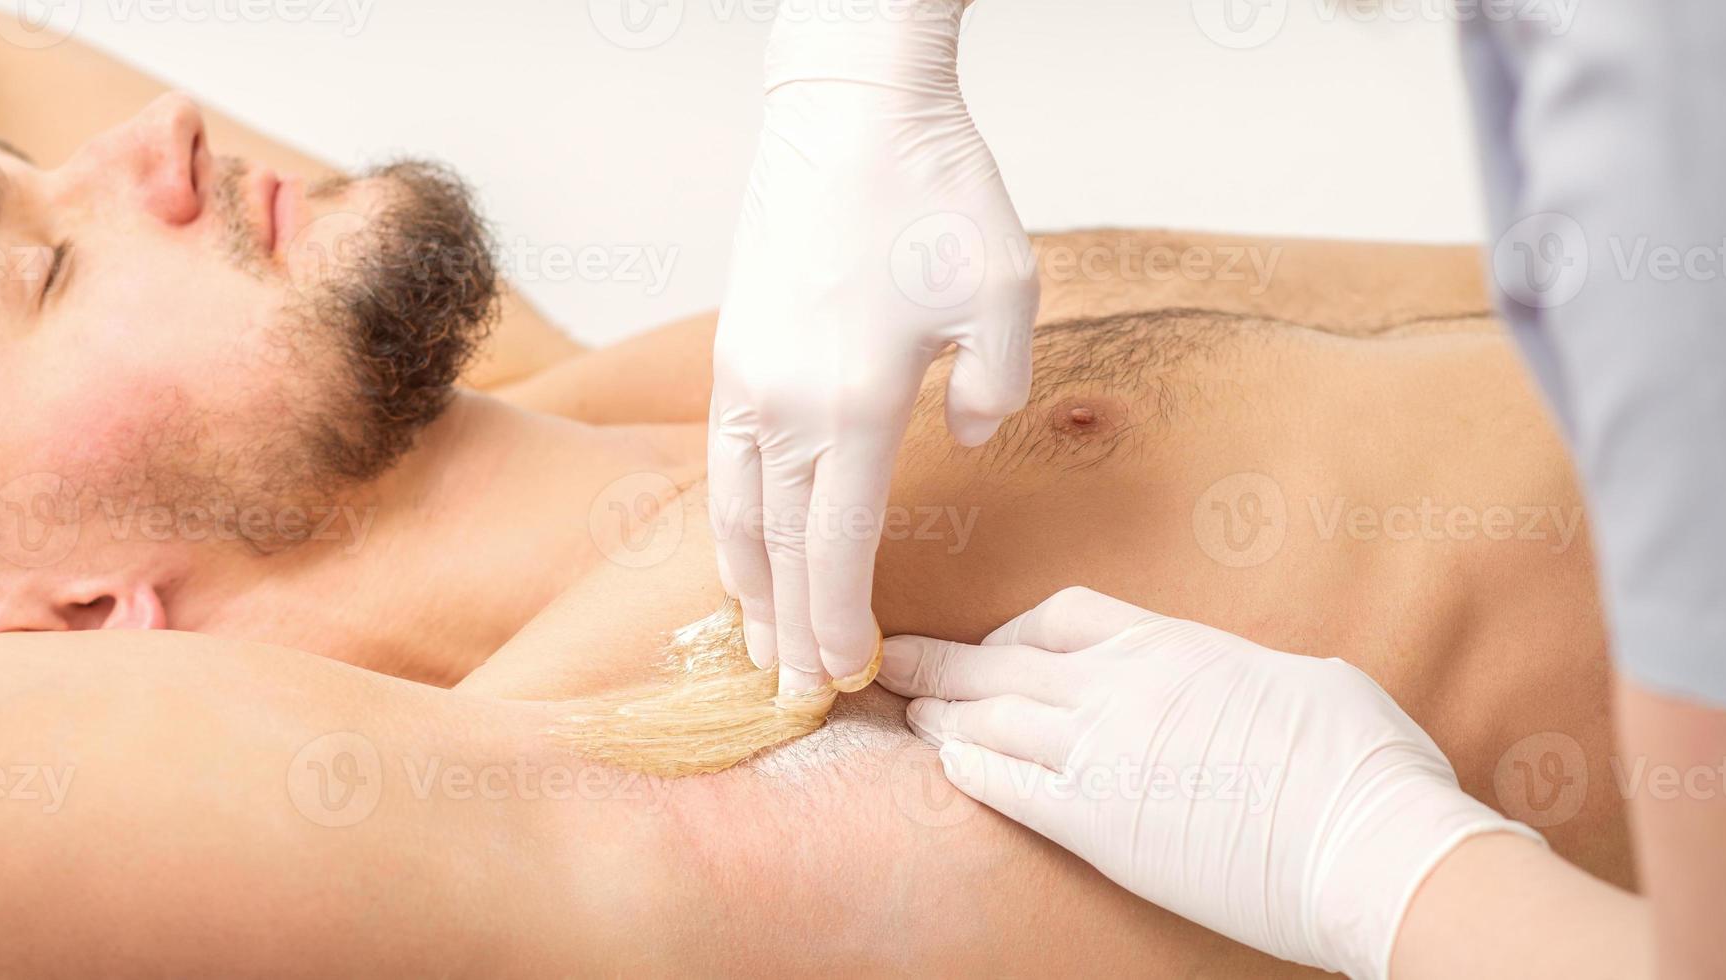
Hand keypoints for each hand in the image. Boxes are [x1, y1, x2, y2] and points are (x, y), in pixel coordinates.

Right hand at [711, 0, 1037, 692]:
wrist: (847, 111)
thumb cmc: (934, 191)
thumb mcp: (1005, 290)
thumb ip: (996, 387)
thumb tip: (968, 436)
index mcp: (857, 407)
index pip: (836, 550)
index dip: (838, 624)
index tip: (846, 676)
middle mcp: (787, 408)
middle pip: (779, 551)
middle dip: (791, 631)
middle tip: (800, 694)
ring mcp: (748, 380)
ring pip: (735, 513)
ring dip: (748, 589)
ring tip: (758, 645)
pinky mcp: (733, 351)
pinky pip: (721, 463)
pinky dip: (727, 522)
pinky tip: (740, 548)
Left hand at [877, 587, 1540, 979]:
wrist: (1371, 843)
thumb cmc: (1365, 766)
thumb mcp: (1307, 683)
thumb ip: (1249, 676)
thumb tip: (1251, 686)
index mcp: (1176, 645)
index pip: (1064, 614)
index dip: (1014, 629)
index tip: (994, 645)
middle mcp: (1127, 687)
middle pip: (1005, 659)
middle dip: (943, 658)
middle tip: (892, 655)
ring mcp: (1106, 753)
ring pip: (992, 717)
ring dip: (940, 712)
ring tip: (905, 710)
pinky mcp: (1100, 824)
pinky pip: (1007, 784)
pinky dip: (968, 767)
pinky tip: (943, 763)